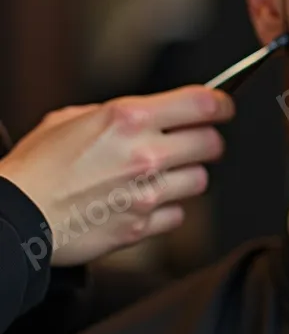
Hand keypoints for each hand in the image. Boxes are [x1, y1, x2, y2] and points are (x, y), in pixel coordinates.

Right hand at [0, 86, 234, 267]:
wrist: (17, 216)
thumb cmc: (37, 167)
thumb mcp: (71, 118)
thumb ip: (119, 114)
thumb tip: (151, 113)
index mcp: (128, 118)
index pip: (202, 105)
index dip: (221, 105)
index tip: (222, 108)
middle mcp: (144, 154)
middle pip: (211, 144)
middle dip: (205, 142)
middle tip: (192, 144)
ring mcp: (146, 194)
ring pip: (200, 181)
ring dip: (186, 177)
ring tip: (159, 176)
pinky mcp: (141, 228)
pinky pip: (178, 215)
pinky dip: (167, 210)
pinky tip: (143, 202)